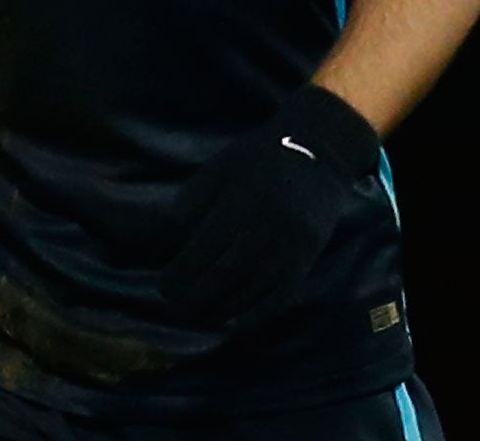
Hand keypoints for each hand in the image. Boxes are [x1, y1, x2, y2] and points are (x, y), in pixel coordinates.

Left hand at [160, 85, 381, 328]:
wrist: (316, 153)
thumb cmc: (255, 160)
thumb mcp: (217, 169)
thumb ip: (191, 205)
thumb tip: (166, 247)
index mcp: (242, 200)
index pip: (206, 248)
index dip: (182, 273)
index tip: (162, 287)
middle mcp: (269, 226)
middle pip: (228, 274)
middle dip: (197, 298)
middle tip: (175, 312)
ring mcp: (293, 245)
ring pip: (254, 289)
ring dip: (223, 311)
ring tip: (199, 319)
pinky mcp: (308, 257)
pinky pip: (282, 295)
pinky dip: (258, 315)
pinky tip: (236, 325)